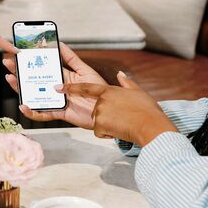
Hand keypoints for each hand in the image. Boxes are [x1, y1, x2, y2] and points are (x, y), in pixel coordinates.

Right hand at [3, 42, 106, 128]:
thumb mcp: (85, 70)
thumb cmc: (99, 90)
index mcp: (61, 76)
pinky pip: (42, 113)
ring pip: (33, 95)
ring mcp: (55, 100)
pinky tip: (23, 105)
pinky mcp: (57, 112)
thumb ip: (71, 58)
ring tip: (10, 79)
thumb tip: (60, 43)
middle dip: (19, 71)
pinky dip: (32, 112)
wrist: (107, 109)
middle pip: (33, 80)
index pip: (42, 67)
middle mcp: (55, 88)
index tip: (19, 53)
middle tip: (8, 63)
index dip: (30, 61)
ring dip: (20, 88)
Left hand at [61, 72, 177, 145]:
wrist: (150, 126)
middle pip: (95, 109)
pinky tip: (120, 130)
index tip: (58, 87)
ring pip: (98, 122)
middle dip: (106, 116)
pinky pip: (100, 132)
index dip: (70, 88)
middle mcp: (101, 100)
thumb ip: (126, 82)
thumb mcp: (137, 92)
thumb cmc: (147, 110)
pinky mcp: (98, 125)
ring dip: (109, 125)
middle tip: (122, 118)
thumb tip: (121, 74)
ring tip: (123, 124)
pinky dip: (109, 133)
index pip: (86, 87)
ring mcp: (98, 112)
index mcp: (108, 90)